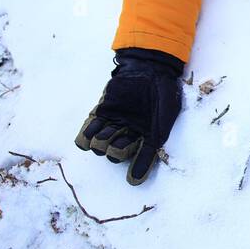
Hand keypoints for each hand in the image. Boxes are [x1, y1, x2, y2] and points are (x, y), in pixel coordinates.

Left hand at [75, 48, 183, 184]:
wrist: (150, 68)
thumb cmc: (163, 94)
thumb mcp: (164, 121)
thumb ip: (153, 146)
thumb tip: (141, 171)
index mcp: (147, 137)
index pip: (139, 159)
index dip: (136, 169)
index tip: (133, 180)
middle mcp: (129, 133)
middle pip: (115, 154)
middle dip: (116, 151)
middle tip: (122, 140)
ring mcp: (113, 123)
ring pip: (99, 146)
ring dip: (101, 144)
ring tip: (106, 135)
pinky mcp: (101, 113)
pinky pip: (87, 132)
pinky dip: (85, 137)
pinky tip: (87, 138)